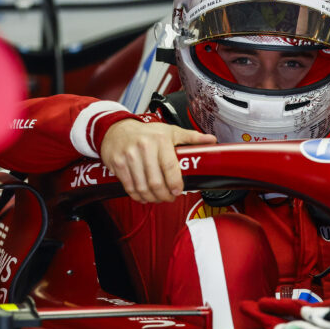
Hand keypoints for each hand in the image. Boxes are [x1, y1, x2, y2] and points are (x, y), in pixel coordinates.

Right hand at [100, 120, 215, 203]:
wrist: (117, 129)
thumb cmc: (147, 132)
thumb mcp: (171, 131)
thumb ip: (192, 137)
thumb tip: (212, 140)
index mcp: (160, 140)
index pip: (170, 167)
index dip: (175, 184)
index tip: (178, 192)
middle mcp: (144, 147)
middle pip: (155, 181)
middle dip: (164, 195)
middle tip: (169, 198)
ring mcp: (129, 156)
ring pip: (142, 187)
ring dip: (151, 198)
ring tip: (157, 198)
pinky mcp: (117, 164)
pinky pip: (129, 186)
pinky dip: (137, 196)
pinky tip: (143, 197)